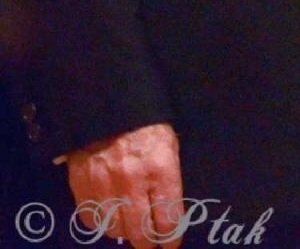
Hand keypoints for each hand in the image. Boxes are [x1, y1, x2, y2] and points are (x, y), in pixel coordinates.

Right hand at [65, 122, 182, 248]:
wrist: (106, 108)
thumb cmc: (146, 126)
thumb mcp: (170, 146)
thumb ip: (169, 179)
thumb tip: (169, 212)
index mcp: (161, 171)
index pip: (168, 219)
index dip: (171, 238)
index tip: (171, 244)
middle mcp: (133, 183)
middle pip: (140, 232)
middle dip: (148, 244)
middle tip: (151, 245)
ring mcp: (105, 187)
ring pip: (115, 230)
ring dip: (124, 232)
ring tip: (130, 227)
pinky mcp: (82, 187)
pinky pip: (92, 219)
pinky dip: (101, 223)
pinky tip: (109, 216)